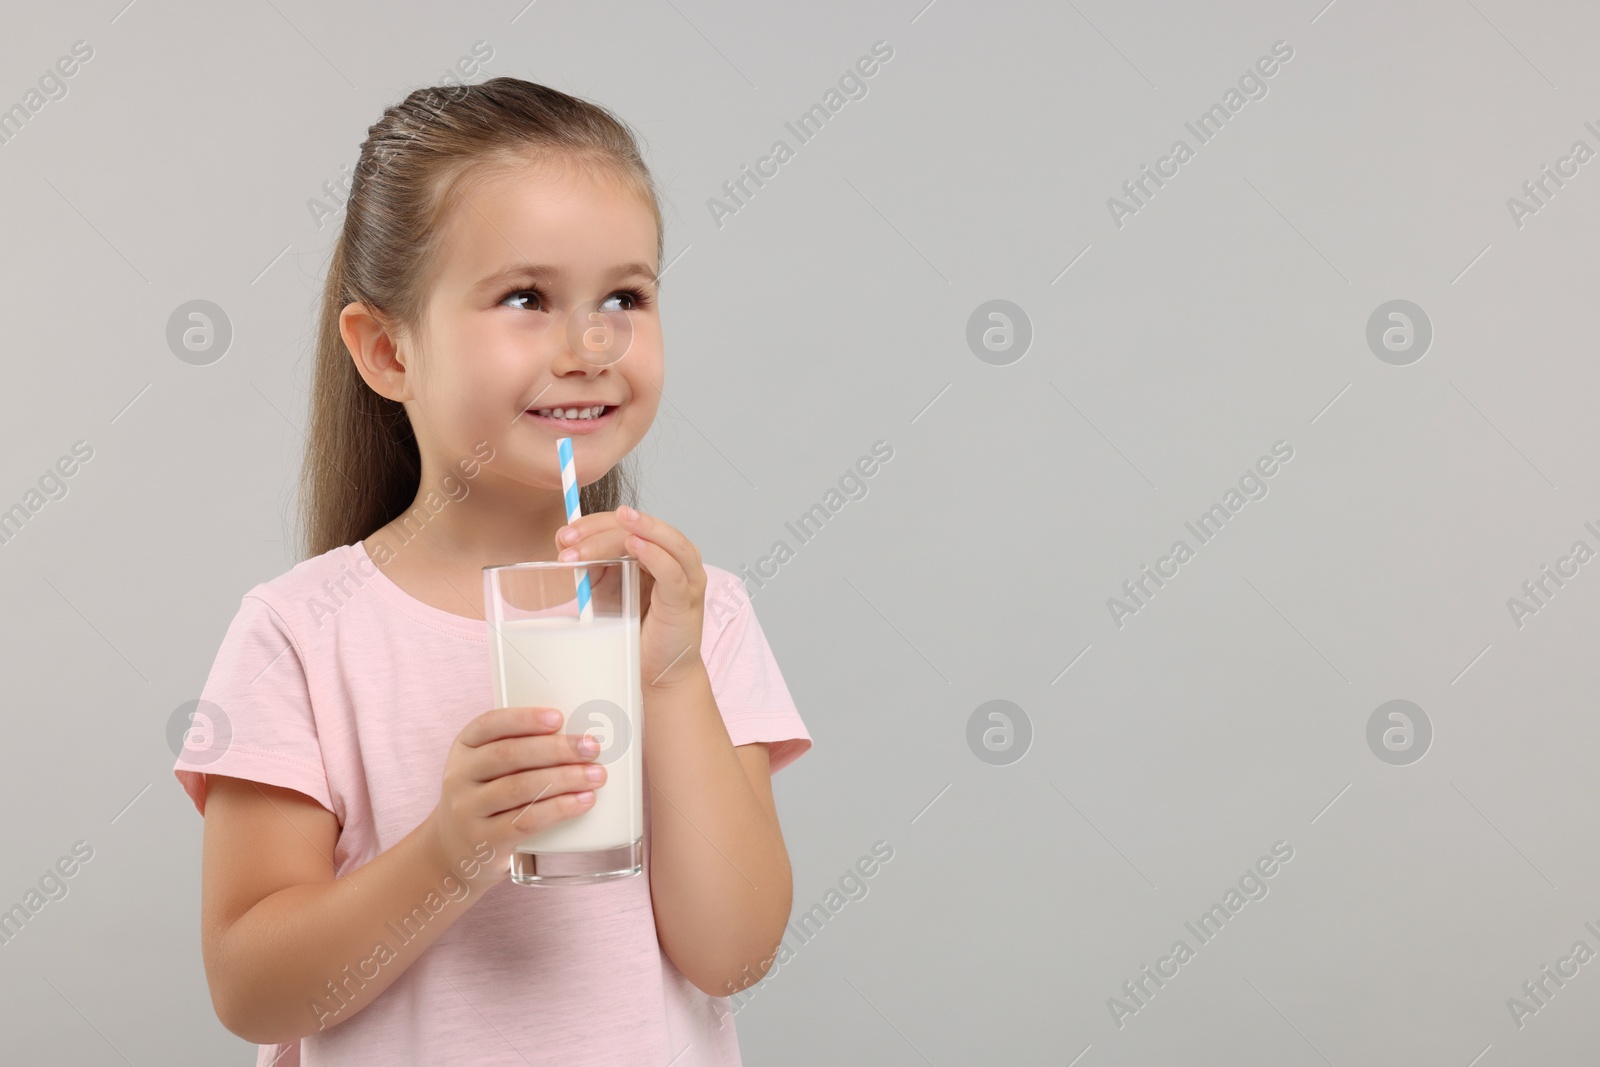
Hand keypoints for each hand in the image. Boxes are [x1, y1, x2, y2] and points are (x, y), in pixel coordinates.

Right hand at [427, 706, 606, 882]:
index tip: (558, 717)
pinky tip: (582, 802)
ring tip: (596, 775)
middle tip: (591, 748)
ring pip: (520, 788)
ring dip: (564, 779)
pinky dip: (559, 809)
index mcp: (464, 748)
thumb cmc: (487, 799)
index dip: (524, 719)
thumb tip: (580, 735)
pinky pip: (526, 821)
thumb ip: (520, 749)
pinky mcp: (485, 841)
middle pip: (510, 755)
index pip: (490, 724)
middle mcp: (459, 776)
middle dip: (556, 749)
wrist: (454, 852)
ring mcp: (468, 810)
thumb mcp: (488, 769)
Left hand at [555, 504, 706, 688]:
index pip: (625, 525)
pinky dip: (655, 554)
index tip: (564, 536)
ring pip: (664, 540)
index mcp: (655, 551)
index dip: (594, 524)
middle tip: (570, 539)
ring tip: (618, 518)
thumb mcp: (606, 592)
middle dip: (603, 530)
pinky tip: (636, 544)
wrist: (658, 672)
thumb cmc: (636, 630)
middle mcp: (674, 558)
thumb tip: (564, 542)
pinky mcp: (685, 599)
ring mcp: (685, 576)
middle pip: (641, 529)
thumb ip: (592, 566)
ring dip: (638, 529)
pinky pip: (672, 570)